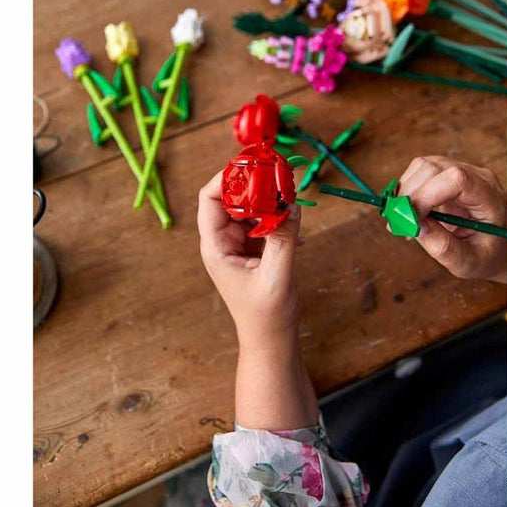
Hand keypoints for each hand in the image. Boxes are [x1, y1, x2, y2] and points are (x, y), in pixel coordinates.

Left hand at [197, 171, 303, 348]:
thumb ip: (284, 238)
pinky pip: (262, 222)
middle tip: (277, 176)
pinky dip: (277, 218)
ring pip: (248, 208)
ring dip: (268, 201)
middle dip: (253, 186)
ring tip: (290, 200)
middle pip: (230, 199)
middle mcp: (222, 242)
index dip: (227, 179)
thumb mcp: (277, 275)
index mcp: (216, 247)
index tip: (252, 167)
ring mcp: (237, 244)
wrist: (270, 339)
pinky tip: (296, 228)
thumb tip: (292, 205)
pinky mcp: (252, 249)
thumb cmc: (266, 315)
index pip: (210, 199)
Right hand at [397, 156, 506, 282]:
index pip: (457, 179)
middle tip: (398, 224)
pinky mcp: (446, 173)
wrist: (493, 248)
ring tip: (404, 221)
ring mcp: (461, 171)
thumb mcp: (467, 262)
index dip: (427, 194)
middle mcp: (476, 177)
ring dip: (405, 192)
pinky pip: (418, 171)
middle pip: (434, 168)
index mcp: (489, 197)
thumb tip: (415, 225)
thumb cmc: (485, 256)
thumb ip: (443, 247)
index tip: (412, 219)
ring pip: (422, 166)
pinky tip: (409, 212)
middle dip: (410, 195)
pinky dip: (406, 191)